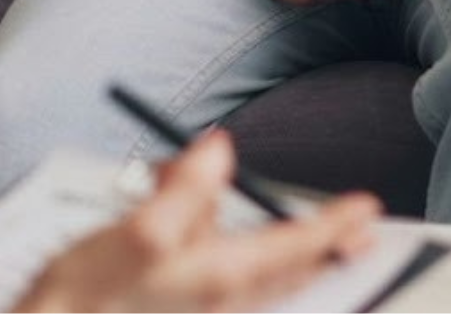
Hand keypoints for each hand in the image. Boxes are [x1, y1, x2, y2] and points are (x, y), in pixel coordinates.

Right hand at [16, 131, 380, 312]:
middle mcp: (222, 304)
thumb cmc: (83, 301)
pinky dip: (245, 261)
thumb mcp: (135, 233)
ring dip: (284, 251)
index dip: (332, 224)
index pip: (296, 247)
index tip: (367, 208)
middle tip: (360, 229)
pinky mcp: (184, 313)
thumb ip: (185, 190)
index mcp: (220, 278)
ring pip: (262, 278)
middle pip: (290, 272)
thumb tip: (220, 151)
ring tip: (300, 232)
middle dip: (325, 247)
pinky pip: (231, 285)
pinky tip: (224, 241)